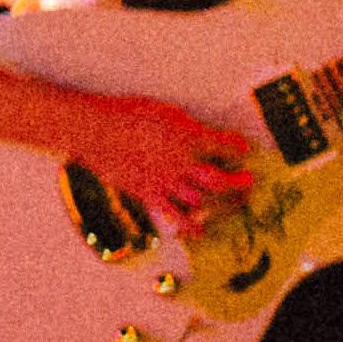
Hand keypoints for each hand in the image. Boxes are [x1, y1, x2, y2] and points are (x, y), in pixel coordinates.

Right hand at [60, 93, 259, 228]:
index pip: (226, 146)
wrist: (94, 129)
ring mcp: (165, 181)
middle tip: (249, 182)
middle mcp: (182, 162)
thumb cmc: (126, 114)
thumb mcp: (165, 111)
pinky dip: (189, 225)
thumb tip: (202, 135)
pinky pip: (174, 215)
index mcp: (188, 137)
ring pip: (202, 200)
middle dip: (240, 183)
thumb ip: (187, 126)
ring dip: (221, 204)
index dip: (239, 148)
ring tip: (232, 204)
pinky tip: (200, 230)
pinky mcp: (149, 194)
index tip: (244, 148)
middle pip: (220, 180)